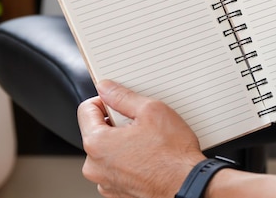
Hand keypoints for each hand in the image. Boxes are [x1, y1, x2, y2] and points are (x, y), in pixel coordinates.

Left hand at [78, 80, 205, 197]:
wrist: (189, 186)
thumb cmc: (173, 156)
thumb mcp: (151, 111)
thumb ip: (122, 96)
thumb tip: (106, 88)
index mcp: (97, 144)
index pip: (86, 110)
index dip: (105, 100)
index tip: (119, 103)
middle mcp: (95, 167)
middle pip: (97, 131)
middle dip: (116, 124)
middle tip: (141, 124)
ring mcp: (106, 182)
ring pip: (108, 151)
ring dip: (123, 143)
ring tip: (148, 143)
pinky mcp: (118, 192)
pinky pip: (117, 168)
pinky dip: (128, 161)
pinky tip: (148, 157)